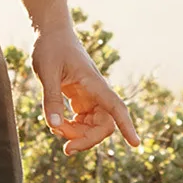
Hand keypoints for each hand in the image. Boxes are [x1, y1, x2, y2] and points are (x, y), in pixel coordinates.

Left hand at [33, 26, 141, 154]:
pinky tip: (57, 125)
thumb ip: (51, 99)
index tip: (135, 144)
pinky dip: (71, 128)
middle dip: (88, 140)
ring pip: (93, 127)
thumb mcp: (47, 72)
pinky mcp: (81, 100)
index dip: (126, 126)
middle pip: (104, 125)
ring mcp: (90, 98)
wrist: (52, 33)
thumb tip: (54, 126)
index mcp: (94, 83)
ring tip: (55, 128)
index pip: (116, 107)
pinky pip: (83, 122)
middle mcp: (97, 93)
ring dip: (77, 135)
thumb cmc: (51, 48)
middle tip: (66, 149)